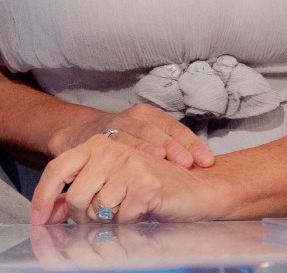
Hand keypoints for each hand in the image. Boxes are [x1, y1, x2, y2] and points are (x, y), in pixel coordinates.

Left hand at [30, 133, 226, 224]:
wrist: (198, 188)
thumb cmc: (152, 187)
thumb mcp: (111, 183)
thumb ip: (83, 192)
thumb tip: (51, 213)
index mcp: (99, 144)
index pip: (57, 169)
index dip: (44, 198)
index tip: (39, 223)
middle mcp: (111, 148)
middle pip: (76, 198)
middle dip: (86, 219)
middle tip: (107, 219)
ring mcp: (129, 163)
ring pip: (98, 211)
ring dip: (112, 222)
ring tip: (130, 212)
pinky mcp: (145, 183)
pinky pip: (122, 220)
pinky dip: (131, 225)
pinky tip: (144, 213)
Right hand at [54, 103, 213, 168]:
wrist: (80, 132)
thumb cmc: (121, 141)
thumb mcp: (144, 139)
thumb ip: (166, 152)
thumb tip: (197, 171)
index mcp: (150, 116)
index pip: (175, 128)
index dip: (192, 144)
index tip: (207, 160)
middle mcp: (134, 117)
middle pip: (158, 131)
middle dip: (174, 146)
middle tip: (188, 163)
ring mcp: (115, 125)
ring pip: (136, 135)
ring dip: (149, 148)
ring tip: (163, 160)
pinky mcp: (98, 137)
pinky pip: (112, 146)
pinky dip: (122, 155)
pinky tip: (129, 166)